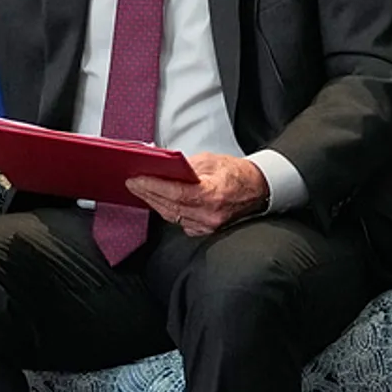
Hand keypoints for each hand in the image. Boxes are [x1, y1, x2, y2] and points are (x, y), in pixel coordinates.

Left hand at [126, 152, 269, 236]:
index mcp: (213, 195)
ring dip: (153, 202)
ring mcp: (208, 225)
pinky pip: (179, 222)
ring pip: (171, 216)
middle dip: (147, 193)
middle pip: (170, 205)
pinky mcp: (205, 230)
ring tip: (139, 190)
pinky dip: (166, 210)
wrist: (259, 189)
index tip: (136, 179)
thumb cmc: (237, 173)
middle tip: (131, 183)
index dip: (153, 186)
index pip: (175, 193)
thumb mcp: (211, 161)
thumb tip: (161, 167)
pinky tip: (156, 201)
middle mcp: (210, 215)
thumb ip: (185, 166)